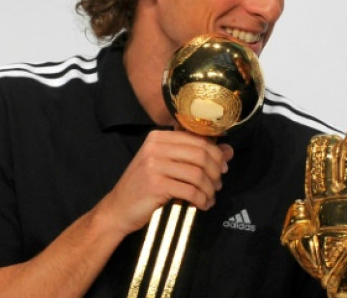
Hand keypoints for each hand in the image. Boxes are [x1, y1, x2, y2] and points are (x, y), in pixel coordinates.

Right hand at [98, 130, 233, 235]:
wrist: (117, 209)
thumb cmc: (144, 187)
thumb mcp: (168, 166)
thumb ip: (195, 156)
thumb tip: (229, 150)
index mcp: (158, 137)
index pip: (197, 139)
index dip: (216, 153)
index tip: (223, 167)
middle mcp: (155, 147)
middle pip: (200, 154)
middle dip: (215, 171)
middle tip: (218, 184)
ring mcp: (153, 165)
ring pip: (197, 173)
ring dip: (210, 188)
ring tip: (211, 197)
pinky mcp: (155, 184)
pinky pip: (190, 190)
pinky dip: (201, 199)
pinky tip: (203, 205)